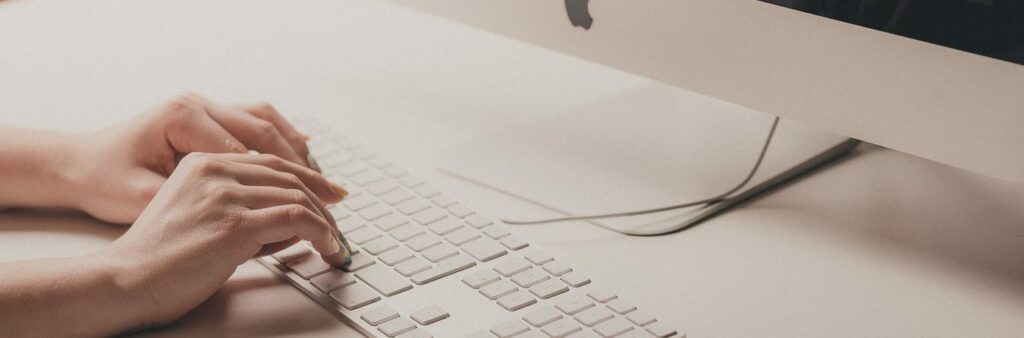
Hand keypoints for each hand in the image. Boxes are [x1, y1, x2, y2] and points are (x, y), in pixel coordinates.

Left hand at [66, 93, 345, 223]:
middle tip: (332, 194)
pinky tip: (304, 153)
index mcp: (182, 117)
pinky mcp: (208, 114)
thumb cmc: (105, 181)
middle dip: (303, 165)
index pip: (248, 149)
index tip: (307, 208)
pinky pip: (256, 118)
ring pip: (267, 119)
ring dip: (297, 149)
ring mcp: (204, 105)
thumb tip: (246, 219)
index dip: (283, 181)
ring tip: (322, 179)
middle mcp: (197, 103)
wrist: (78, 163)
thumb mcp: (144, 199)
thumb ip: (197, 203)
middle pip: (266, 130)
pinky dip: (283, 136)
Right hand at [97, 152, 349, 327]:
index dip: (306, 177)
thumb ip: (241, 209)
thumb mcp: (199, 217)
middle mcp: (215, 171)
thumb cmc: (158, 259)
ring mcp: (225, 195)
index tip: (329, 192)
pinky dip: (320, 232)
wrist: (126, 280)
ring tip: (334, 242)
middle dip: (322, 199)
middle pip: (288, 176)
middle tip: (339, 221)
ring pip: (297, 196)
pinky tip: (327, 246)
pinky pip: (295, 219)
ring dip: (324, 221)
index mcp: (202, 163)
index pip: (270, 162)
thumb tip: (292, 222)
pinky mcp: (235, 223)